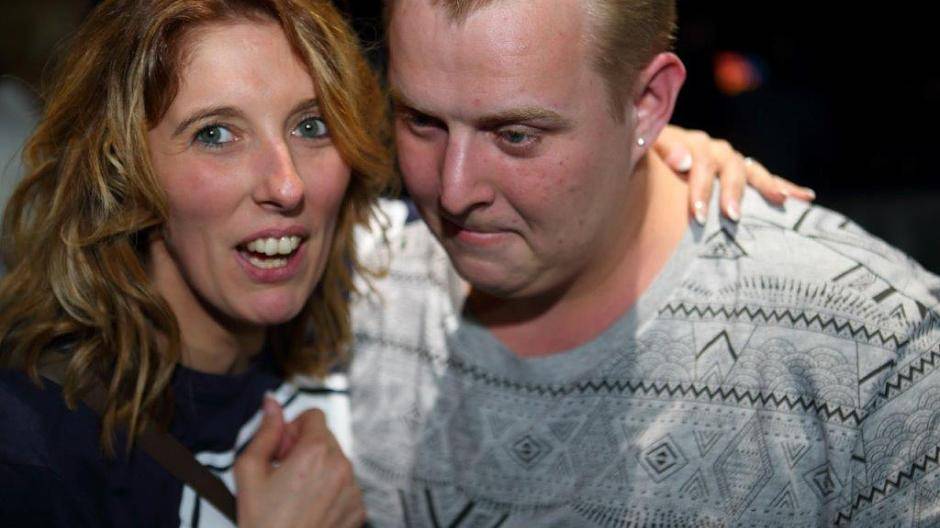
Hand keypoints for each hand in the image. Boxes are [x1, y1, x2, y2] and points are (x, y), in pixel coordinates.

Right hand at [234, 396, 364, 527]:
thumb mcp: (249, 471)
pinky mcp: (359, 509)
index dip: (293, 429)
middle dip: (304, 448)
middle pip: (325, 438)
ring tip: (295, 494)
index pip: (314, 415)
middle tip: (283, 474)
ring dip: (318, 469)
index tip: (281, 450)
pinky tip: (309, 507)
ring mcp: (353, 489)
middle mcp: (341, 466)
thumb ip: (265, 431)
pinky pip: (345, 485)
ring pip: (336, 461)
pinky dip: (329, 490)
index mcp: (315, 452)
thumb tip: (271, 403)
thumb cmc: (262, 521)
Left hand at [654, 125, 815, 223]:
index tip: (698, 212)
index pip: (699, 161)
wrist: (655, 155)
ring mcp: (731, 160)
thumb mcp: (647, 148)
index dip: (699, 186)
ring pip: (751, 172)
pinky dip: (785, 186)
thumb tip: (682, 161)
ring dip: (765, 186)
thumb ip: (660, 149)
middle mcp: (716, 150)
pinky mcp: (742, 172)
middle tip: (731, 216)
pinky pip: (767, 179)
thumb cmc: (648, 157)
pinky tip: (806, 196)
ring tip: (779, 200)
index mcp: (692, 143)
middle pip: (728, 168)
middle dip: (731, 192)